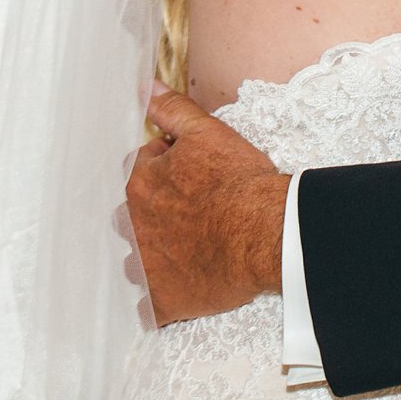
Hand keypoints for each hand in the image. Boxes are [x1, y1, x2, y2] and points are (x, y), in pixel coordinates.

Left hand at [122, 89, 288, 323]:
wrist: (270, 232)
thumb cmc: (241, 183)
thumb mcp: (207, 132)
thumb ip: (170, 111)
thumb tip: (144, 89)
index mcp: (140, 185)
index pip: (138, 173)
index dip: (165, 172)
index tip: (191, 177)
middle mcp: (134, 226)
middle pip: (130, 218)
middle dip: (152, 215)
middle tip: (191, 215)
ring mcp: (148, 267)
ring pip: (134, 263)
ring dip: (151, 259)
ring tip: (185, 254)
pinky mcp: (166, 300)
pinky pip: (148, 310)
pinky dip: (156, 305)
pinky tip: (174, 296)